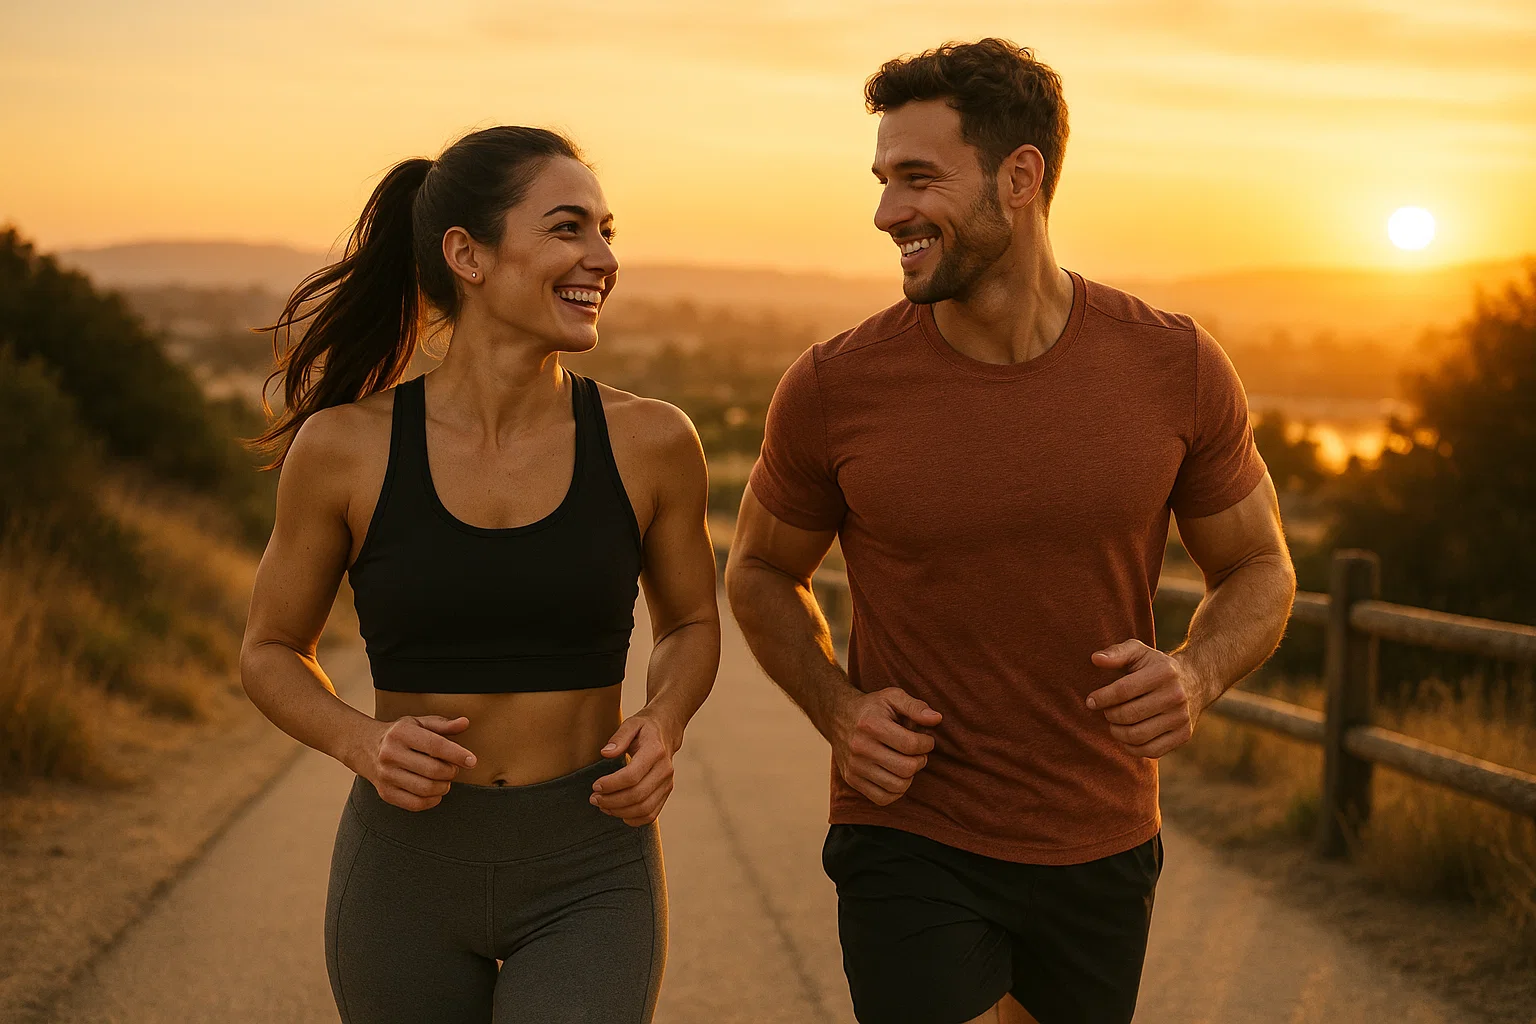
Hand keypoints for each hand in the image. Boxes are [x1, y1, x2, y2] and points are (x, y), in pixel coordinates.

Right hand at [358, 715, 476, 810]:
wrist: (365, 747)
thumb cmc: (400, 735)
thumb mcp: (419, 723)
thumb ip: (443, 724)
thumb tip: (465, 723)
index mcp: (401, 733)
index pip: (435, 746)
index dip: (457, 754)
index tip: (472, 761)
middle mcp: (390, 754)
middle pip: (433, 770)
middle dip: (451, 772)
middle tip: (453, 769)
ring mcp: (386, 775)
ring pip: (426, 789)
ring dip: (444, 787)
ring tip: (445, 780)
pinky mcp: (385, 793)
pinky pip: (415, 804)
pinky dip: (432, 801)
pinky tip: (435, 792)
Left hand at [591, 712, 679, 826]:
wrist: (667, 731)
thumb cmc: (645, 728)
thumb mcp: (631, 724)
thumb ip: (618, 737)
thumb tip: (605, 753)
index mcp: (655, 751)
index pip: (632, 775)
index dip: (611, 784)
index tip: (595, 786)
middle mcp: (664, 769)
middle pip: (637, 795)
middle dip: (611, 801)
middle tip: (594, 798)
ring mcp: (667, 783)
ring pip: (644, 809)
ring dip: (620, 812)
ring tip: (602, 806)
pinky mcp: (666, 792)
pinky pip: (651, 815)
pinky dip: (633, 819)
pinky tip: (617, 812)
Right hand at [829, 687, 941, 806]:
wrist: (838, 717)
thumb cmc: (872, 708)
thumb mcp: (893, 697)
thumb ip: (916, 706)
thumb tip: (937, 719)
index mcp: (871, 725)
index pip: (911, 745)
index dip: (927, 744)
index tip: (926, 739)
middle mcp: (860, 747)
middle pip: (906, 768)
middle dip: (920, 760)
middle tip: (919, 753)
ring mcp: (854, 766)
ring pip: (897, 786)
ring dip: (910, 776)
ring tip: (908, 762)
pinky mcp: (851, 779)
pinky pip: (883, 798)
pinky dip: (896, 791)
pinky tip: (897, 775)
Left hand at [1087, 640, 1207, 757]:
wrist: (1193, 682)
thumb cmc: (1155, 667)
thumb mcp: (1138, 652)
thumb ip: (1116, 653)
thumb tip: (1096, 659)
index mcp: (1163, 672)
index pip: (1123, 690)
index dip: (1102, 698)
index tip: (1090, 701)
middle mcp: (1176, 695)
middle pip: (1129, 715)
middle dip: (1110, 715)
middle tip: (1106, 712)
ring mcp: (1181, 717)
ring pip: (1138, 736)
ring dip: (1117, 732)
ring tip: (1114, 724)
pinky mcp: (1184, 735)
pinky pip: (1151, 751)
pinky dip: (1132, 748)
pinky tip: (1126, 737)